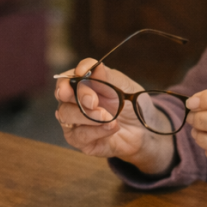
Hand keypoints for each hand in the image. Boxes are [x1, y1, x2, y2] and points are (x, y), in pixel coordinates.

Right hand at [54, 59, 174, 174]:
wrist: (144, 130)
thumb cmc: (132, 105)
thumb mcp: (124, 86)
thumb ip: (106, 77)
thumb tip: (92, 65)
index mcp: (83, 84)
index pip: (67, 77)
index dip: (71, 76)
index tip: (82, 73)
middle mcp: (74, 101)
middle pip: (63, 94)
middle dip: (80, 95)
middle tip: (94, 101)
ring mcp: (74, 121)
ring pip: (65, 114)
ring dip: (89, 115)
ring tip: (109, 117)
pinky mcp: (79, 140)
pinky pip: (79, 135)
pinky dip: (97, 130)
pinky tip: (112, 127)